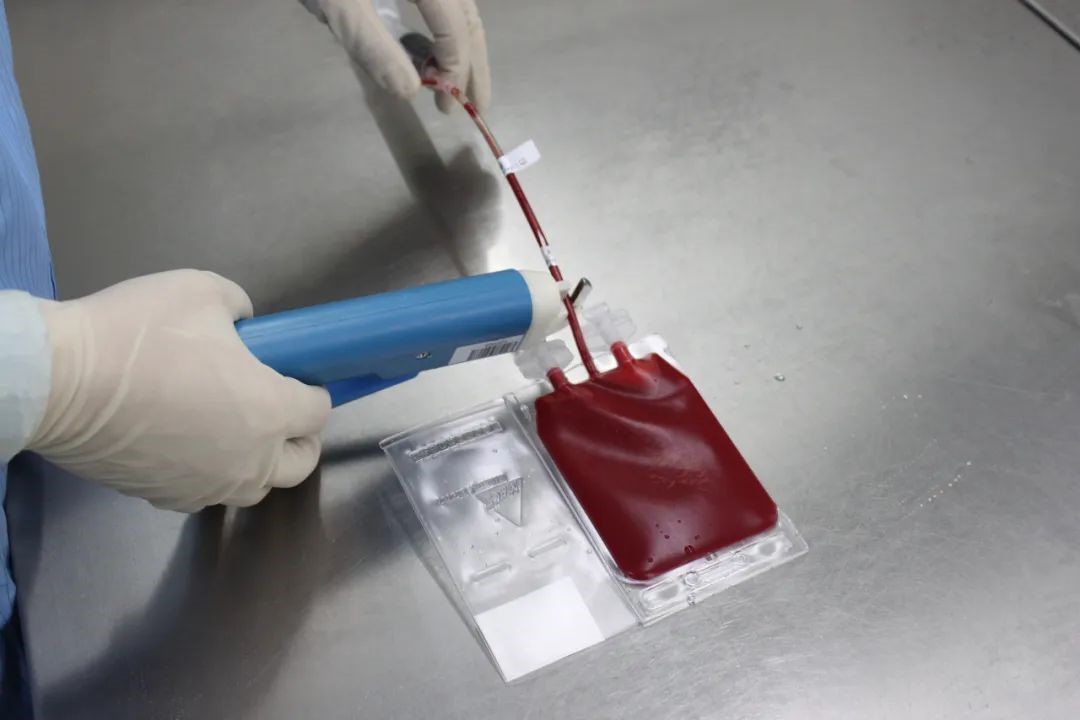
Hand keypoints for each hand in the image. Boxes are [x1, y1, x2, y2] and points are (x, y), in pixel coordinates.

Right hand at [28, 270, 330, 512]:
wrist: (59, 382)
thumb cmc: (141, 335)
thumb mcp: (204, 292)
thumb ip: (241, 308)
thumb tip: (245, 324)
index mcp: (271, 411)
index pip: (317, 412)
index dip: (313, 391)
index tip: (299, 378)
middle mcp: (250, 460)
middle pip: (298, 463)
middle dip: (298, 438)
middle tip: (279, 409)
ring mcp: (208, 486)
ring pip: (254, 487)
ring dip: (257, 462)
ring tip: (235, 430)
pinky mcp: (166, 498)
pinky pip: (206, 492)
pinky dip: (211, 473)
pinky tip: (190, 445)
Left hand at [301, 0, 490, 111]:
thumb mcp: (339, 3)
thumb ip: (372, 46)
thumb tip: (409, 91)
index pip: (456, 28)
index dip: (455, 69)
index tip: (444, 104)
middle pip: (470, 16)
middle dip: (474, 62)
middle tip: (477, 105)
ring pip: (462, 7)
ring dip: (465, 45)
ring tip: (460, 81)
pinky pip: (445, 0)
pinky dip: (448, 25)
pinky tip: (439, 48)